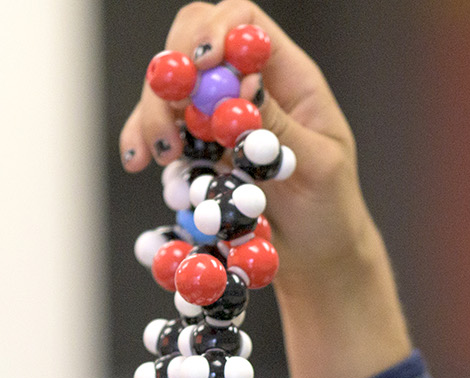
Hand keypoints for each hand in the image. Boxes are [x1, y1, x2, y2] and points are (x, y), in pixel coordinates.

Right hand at [118, 3, 409, 377]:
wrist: (316, 262)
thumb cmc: (332, 212)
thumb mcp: (319, 168)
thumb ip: (281, 127)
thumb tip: (243, 84)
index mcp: (289, 77)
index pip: (244, 23)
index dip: (215, 31)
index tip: (199, 66)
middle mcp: (249, 87)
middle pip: (194, 46)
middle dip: (172, 75)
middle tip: (170, 124)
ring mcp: (218, 116)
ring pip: (170, 87)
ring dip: (152, 113)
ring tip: (159, 157)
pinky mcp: (198, 150)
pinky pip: (161, 130)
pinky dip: (141, 139)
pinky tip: (136, 160)